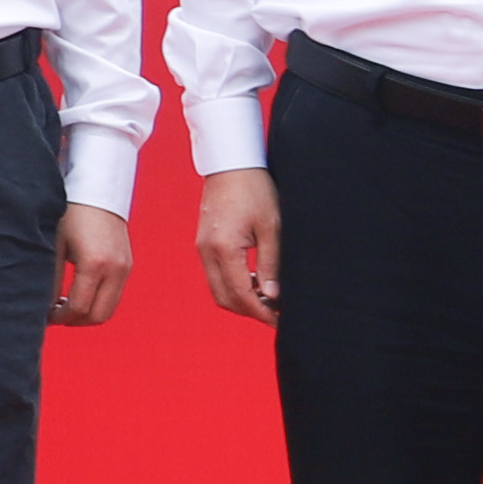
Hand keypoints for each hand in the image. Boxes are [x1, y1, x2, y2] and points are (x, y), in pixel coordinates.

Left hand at [48, 203, 133, 327]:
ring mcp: (125, 268)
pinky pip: (114, 295)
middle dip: (75, 321)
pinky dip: (98, 301)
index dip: (59, 317)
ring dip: (87, 313)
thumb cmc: (69, 213)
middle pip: (99, 316)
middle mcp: (116, 269)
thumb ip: (49, 278)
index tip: (43, 316)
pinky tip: (78, 292)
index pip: (79, 307)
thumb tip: (42, 307)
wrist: (97, 189)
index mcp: (95, 264)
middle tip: (54, 315)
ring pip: (109, 309)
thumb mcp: (54, 244)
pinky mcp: (128, 264)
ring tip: (64, 304)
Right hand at [190, 167, 280, 325]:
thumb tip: (273, 295)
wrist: (230, 164)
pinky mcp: (204, 243)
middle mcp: (207, 252)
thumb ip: (271, 264)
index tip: (280, 319)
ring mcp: (202, 248)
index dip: (261, 312)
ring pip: (218, 290)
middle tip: (276, 313)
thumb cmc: (254, 189)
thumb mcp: (271, 228)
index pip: (241, 295)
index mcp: (224, 249)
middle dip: (250, 311)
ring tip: (268, 297)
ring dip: (241, 299)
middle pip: (225, 299)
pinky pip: (215, 275)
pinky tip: (254, 280)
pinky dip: (233, 285)